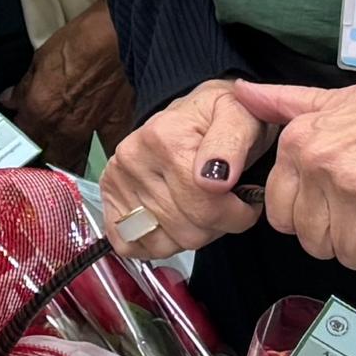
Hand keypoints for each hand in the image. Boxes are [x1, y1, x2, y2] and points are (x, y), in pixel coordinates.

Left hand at [4, 2, 136, 167]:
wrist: (120, 39)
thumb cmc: (77, 42)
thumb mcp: (40, 58)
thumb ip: (24, 86)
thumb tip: (9, 99)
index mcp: (39, 112)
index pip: (21, 137)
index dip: (18, 140)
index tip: (17, 142)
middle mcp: (62, 129)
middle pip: (47, 158)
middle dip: (42, 161)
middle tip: (40, 159)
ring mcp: (91, 131)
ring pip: (75, 162)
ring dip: (67, 166)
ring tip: (64, 168)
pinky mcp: (118, 127)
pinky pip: (107, 150)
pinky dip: (101, 154)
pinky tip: (99, 158)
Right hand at [97, 79, 272, 261]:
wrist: (194, 111)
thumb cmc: (220, 117)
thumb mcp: (241, 115)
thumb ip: (232, 142)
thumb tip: (216, 179)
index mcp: (164, 137)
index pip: (205, 207)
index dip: (237, 215)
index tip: (246, 201)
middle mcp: (132, 157)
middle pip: (186, 230)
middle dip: (216, 226)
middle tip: (224, 204)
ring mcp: (117, 178)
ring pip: (163, 243)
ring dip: (190, 236)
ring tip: (201, 208)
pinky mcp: (109, 195)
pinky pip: (129, 244)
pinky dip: (154, 243)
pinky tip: (172, 223)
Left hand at [230, 23, 355, 275]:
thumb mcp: (341, 96)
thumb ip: (288, 102)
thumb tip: (241, 92)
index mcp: (302, 139)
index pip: (279, 212)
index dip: (312, 219)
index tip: (339, 210)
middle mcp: (322, 163)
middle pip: (312, 239)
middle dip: (344, 237)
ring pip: (346, 254)